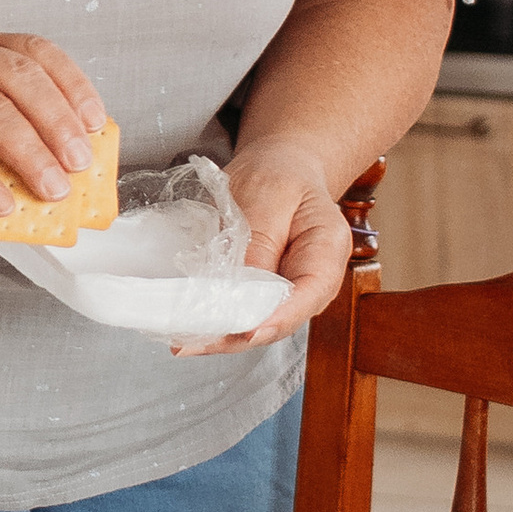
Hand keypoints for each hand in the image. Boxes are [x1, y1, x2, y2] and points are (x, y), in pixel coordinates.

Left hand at [173, 134, 353, 360]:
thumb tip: (239, 289)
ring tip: (184, 342)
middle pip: (280, 320)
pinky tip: (190, 328)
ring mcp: (291, 291)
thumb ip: (258, 241)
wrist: (282, 167)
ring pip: (259, 323)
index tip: (244, 333)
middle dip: (236, 336)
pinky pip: (244, 312)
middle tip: (192, 344)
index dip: (275, 320)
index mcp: (327, 251)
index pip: (307, 296)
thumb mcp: (270, 194)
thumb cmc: (280, 174)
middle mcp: (314, 281)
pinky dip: (218, 320)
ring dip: (222, 334)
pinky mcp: (267, 293)